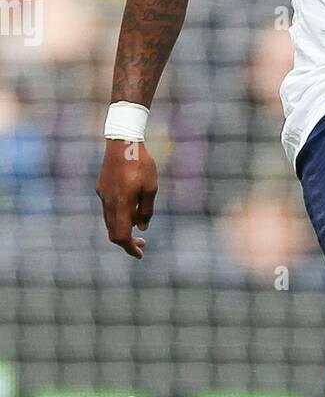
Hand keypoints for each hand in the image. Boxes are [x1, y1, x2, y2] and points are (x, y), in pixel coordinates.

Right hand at [96, 140, 157, 258]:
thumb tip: (142, 228)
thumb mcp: (151, 188)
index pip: (121, 236)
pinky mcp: (101, 188)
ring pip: (109, 221)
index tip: (140, 253)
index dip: (130, 248)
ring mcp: (103, 195)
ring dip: (122, 227)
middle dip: (127, 241)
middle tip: (142, 243)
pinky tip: (130, 207)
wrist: (123, 142)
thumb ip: (146, 210)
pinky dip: (118, 215)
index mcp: (121, 205)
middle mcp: (109, 203)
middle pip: (113, 232)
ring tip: (139, 223)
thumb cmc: (141, 164)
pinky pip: (108, 208)